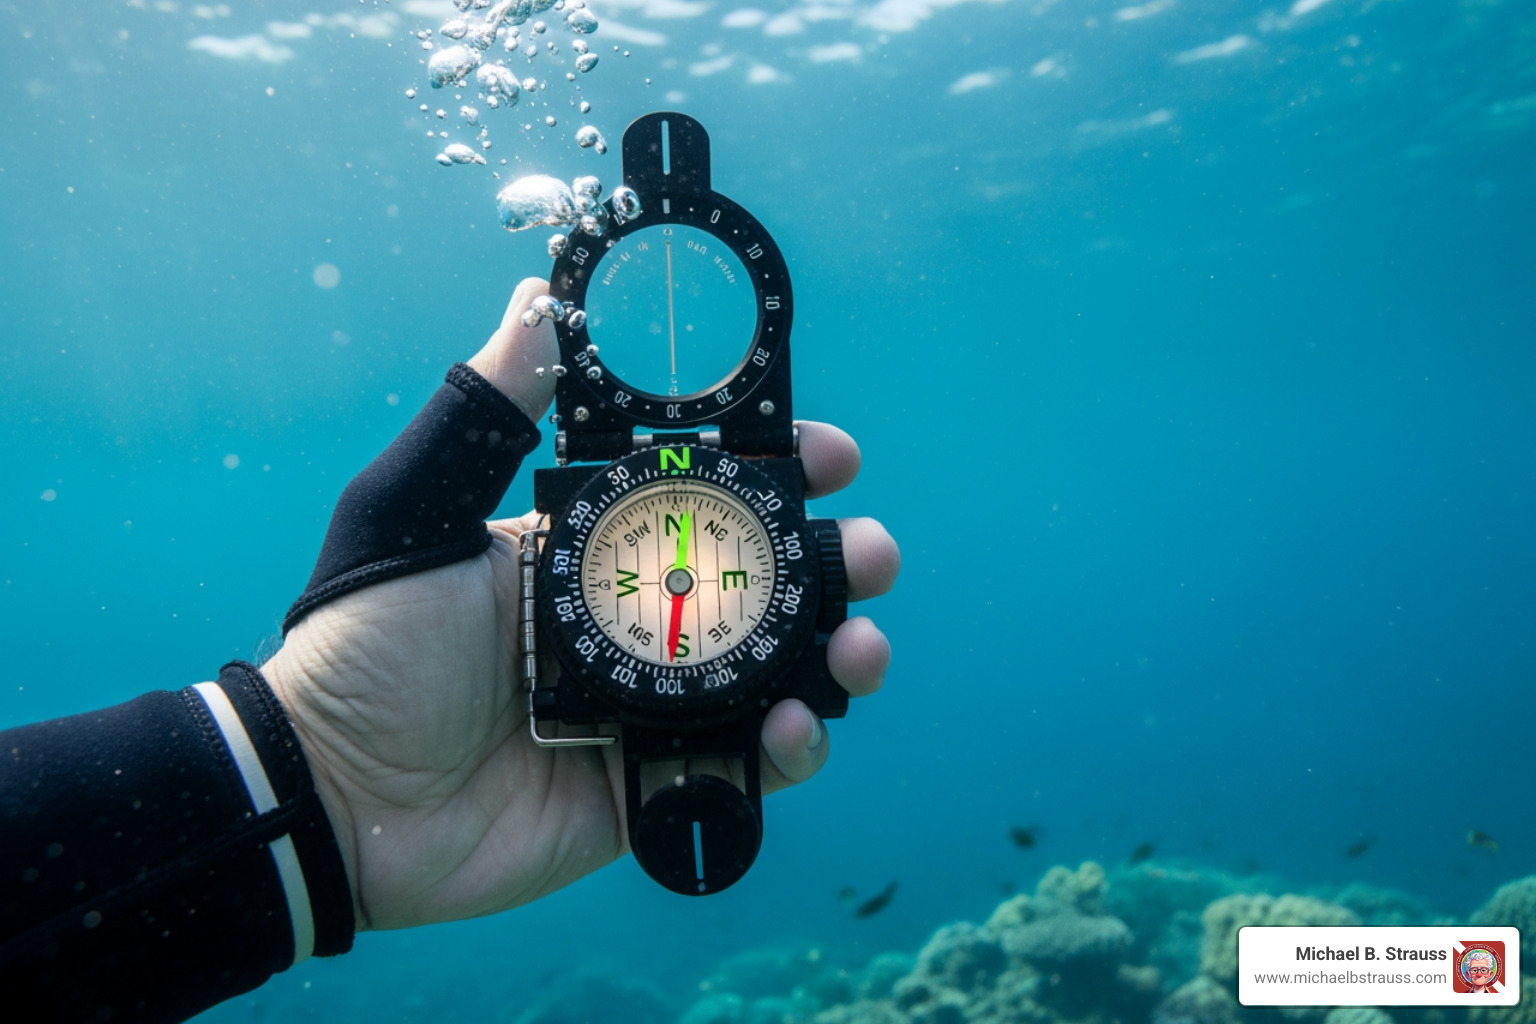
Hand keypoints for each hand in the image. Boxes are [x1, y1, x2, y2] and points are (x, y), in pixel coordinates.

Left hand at [260, 279, 900, 930]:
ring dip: (837, 654)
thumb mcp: (414, 516)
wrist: (331, 797)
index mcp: (588, 550)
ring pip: (774, 673)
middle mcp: (631, 622)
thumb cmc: (364, 649)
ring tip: (860, 647)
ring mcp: (648, 706)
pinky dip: (790, 749)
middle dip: (835, 563)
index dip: (778, 474)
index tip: (833, 454)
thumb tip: (536, 298)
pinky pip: (744, 766)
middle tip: (871, 553)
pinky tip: (798, 728)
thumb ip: (484, 416)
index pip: (706, 500)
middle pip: (762, 585)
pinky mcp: (650, 787)